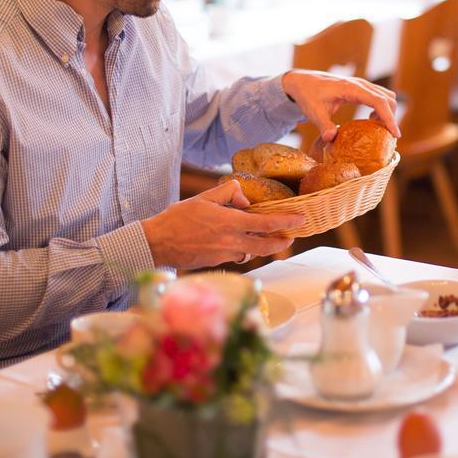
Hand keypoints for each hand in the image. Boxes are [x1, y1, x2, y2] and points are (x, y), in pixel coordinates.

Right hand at [141, 180, 303, 268]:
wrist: (157, 243)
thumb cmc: (178, 218)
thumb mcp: (203, 197)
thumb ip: (227, 193)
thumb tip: (244, 198)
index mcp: (229, 222)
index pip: (265, 223)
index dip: (285, 222)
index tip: (299, 219)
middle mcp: (230, 241)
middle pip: (265, 246)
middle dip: (281, 242)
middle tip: (290, 237)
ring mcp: (223, 255)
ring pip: (251, 252)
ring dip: (261, 247)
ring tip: (267, 240)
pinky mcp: (216, 263)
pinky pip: (236, 256)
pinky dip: (242, 250)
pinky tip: (239, 243)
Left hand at [281, 69, 399, 140]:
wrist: (302, 82)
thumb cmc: (308, 95)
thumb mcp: (314, 112)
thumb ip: (323, 125)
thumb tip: (331, 138)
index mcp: (351, 88)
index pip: (378, 101)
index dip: (389, 118)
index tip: (395, 134)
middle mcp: (360, 84)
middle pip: (388, 98)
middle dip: (391, 116)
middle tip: (386, 136)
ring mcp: (361, 85)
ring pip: (386, 96)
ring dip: (387, 112)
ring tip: (378, 128)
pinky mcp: (360, 88)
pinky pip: (379, 96)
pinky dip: (381, 108)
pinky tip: (370, 119)